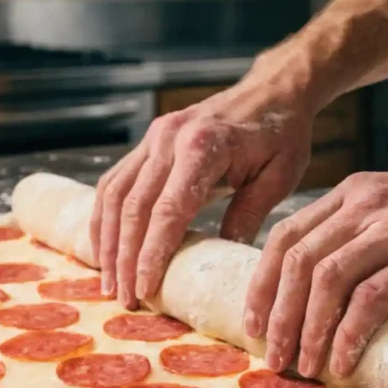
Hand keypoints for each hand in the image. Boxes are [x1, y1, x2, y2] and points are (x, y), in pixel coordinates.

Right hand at [90, 74, 314, 308]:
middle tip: (124, 298)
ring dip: (107, 241)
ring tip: (110, 282)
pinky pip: (115, 181)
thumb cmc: (283, 134)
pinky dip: (104, 216)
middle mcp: (170, 138)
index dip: (151, 254)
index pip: (167, 210)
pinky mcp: (149, 140)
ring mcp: (154, 136)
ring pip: (114, 195)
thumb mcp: (279, 177)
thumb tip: (223, 261)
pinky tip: (104, 246)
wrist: (274, 89)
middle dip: (124, 258)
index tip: (145, 290)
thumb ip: (249, 215)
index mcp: (204, 147)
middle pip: (132, 207)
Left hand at [244, 158, 387, 378]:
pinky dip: (350, 333)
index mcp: (356, 193)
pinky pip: (373, 298)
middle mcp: (370, 204)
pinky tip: (344, 359)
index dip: (262, 284)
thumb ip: (362, 234)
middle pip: (299, 261)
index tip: (253, 322)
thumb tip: (322, 287)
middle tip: (274, 357)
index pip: (287, 235)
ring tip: (305, 366)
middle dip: (277, 316)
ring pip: (328, 279)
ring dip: (309, 330)